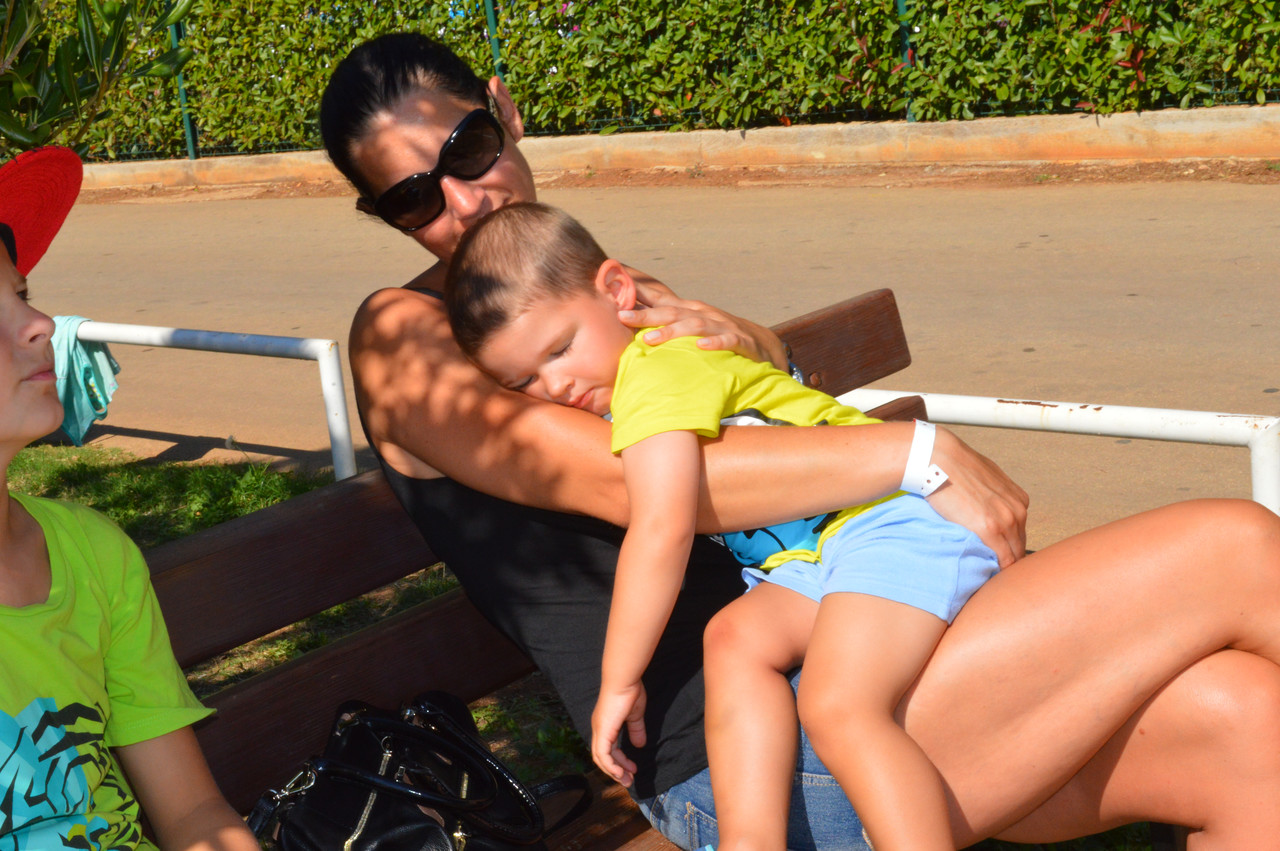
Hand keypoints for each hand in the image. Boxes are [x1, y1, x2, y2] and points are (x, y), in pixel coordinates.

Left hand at [591, 681, 647, 786]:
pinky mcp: (603, 732)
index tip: (631, 769)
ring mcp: (599, 730)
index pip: (608, 748)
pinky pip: (603, 755)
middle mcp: (598, 729)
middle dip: (615, 770)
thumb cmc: (629, 692)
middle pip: (602, 757)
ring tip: (627, 780)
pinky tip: (620, 773)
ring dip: (613, 772)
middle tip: (628, 780)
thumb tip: (640, 745)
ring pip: (601, 759)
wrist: (623, 681)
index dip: (619, 761)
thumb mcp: (635, 715)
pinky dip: (611, 766)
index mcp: (605, 724)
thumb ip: (636, 730)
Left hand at [621, 279, 788, 369]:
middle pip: (670, 312)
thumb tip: (629, 328)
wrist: (760, 345)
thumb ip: (664, 326)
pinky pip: (727, 341)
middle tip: (621, 316)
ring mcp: (721, 326)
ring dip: (671, 331)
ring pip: (694, 326)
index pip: (658, 298)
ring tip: (649, 338)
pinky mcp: (740, 341)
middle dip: (645, 314)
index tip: (612, 288)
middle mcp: (702, 315)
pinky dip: (714, 343)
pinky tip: (701, 346)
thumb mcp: (689, 328)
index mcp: (688, 311)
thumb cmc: (716, 336)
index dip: (637, 292)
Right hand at [926, 426, 1028, 567]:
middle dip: (1006, 558)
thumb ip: (994, 497)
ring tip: (984, 571)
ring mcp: (1006, 521)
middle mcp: (1018, 511)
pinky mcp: (990, 530)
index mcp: (1019, 500)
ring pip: (1013, 556)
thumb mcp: (987, 479)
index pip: (1019, 533)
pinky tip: (983, 571)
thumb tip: (987, 509)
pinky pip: (1002, 561)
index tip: (994, 554)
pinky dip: (995, 569)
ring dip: (1001, 565)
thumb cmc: (955, 467)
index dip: (1007, 545)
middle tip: (989, 568)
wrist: (939, 459)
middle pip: (1019, 547)